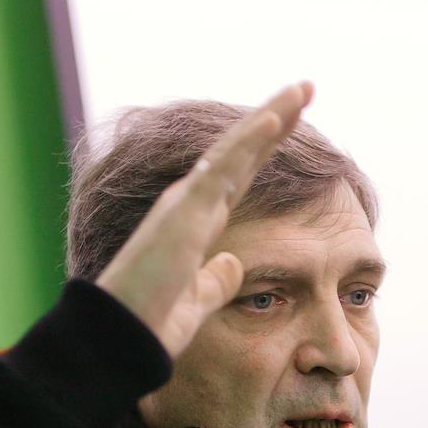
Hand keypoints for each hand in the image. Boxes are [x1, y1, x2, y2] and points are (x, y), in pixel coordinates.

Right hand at [96, 82, 313, 357]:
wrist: (121, 340)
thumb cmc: (151, 325)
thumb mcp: (196, 302)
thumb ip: (214, 281)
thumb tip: (233, 265)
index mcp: (197, 223)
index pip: (241, 176)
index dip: (267, 148)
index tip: (298, 123)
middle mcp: (190, 204)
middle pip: (240, 152)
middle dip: (274, 118)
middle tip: (305, 88)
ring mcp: (185, 203)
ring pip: (234, 148)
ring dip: (269, 116)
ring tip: (300, 89)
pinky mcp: (182, 211)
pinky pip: (221, 167)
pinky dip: (248, 141)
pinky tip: (275, 119)